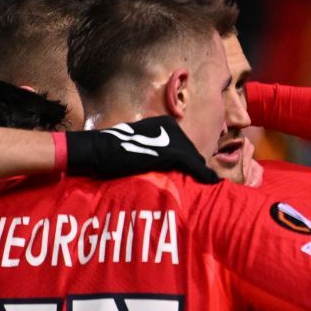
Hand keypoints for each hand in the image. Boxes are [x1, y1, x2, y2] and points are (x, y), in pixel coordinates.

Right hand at [65, 116, 215, 182]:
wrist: (99, 150)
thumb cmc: (114, 150)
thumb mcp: (141, 143)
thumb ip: (157, 148)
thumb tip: (169, 162)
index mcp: (165, 123)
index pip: (184, 145)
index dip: (188, 161)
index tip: (190, 174)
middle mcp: (171, 127)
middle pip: (191, 152)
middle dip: (193, 168)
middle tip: (196, 184)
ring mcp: (172, 138)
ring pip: (194, 159)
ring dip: (197, 173)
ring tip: (202, 187)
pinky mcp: (171, 152)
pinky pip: (193, 165)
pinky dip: (203, 175)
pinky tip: (211, 183)